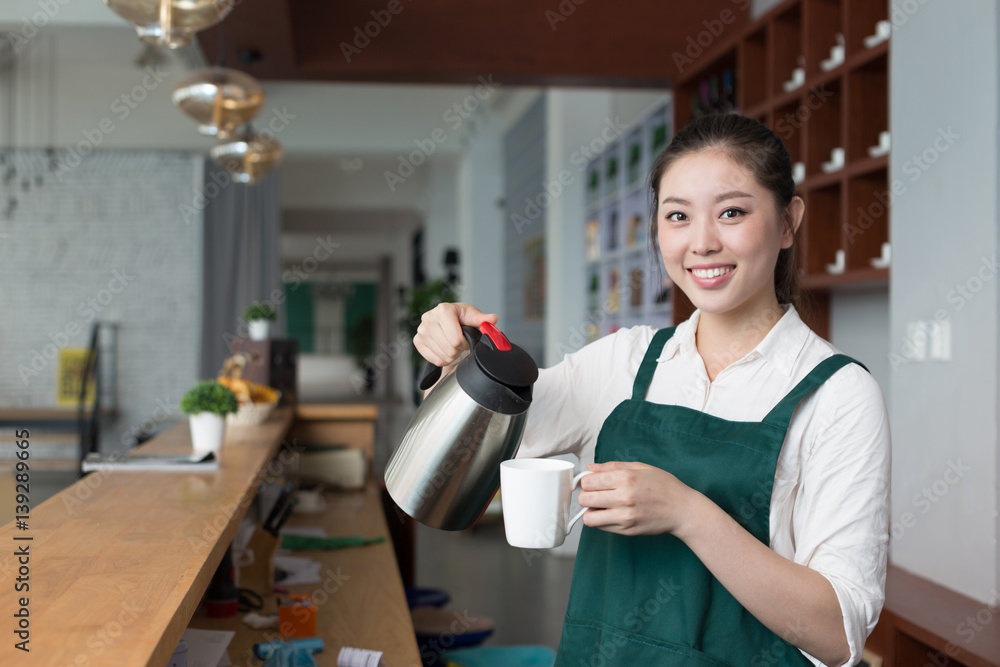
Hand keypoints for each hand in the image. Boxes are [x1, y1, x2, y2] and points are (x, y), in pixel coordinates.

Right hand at [413, 302, 497, 366]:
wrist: (447, 320)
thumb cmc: (461, 318)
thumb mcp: (472, 316)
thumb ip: (483, 320)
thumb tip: (493, 319)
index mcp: (443, 310)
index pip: (456, 339)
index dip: (465, 343)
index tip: (467, 339)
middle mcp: (429, 318)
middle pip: (450, 349)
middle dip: (459, 350)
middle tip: (460, 343)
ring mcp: (421, 330)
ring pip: (443, 356)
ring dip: (452, 355)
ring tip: (452, 345)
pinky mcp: (417, 341)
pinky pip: (434, 360)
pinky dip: (442, 359)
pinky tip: (445, 349)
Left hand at [578, 461, 702, 536]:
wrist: (682, 509)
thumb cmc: (664, 486)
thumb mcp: (641, 468)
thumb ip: (613, 466)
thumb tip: (591, 468)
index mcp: (626, 478)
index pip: (589, 481)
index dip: (586, 481)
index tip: (592, 482)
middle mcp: (624, 497)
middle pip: (584, 499)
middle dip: (585, 496)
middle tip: (595, 495)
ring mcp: (625, 516)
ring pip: (589, 518)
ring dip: (591, 512)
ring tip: (601, 507)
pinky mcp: (627, 530)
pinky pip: (601, 527)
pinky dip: (601, 521)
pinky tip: (611, 514)